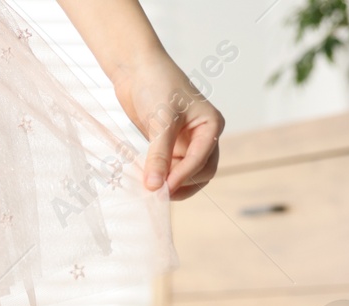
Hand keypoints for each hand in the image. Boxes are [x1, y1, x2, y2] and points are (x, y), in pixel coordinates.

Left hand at [114, 56, 222, 200]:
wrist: (137, 69)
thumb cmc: (156, 84)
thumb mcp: (160, 121)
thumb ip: (158, 155)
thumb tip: (155, 187)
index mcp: (211, 125)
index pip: (202, 160)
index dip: (183, 176)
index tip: (162, 189)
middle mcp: (204, 136)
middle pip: (202, 172)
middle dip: (182, 184)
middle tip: (157, 193)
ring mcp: (187, 142)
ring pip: (187, 174)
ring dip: (172, 183)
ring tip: (151, 188)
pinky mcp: (170, 146)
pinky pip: (170, 169)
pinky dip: (161, 176)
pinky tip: (146, 180)